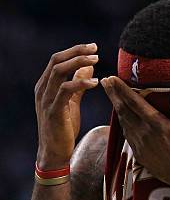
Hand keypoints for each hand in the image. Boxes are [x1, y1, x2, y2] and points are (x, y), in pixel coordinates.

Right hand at [35, 43, 98, 169]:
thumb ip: (78, 86)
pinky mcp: (53, 110)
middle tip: (95, 49)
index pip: (57, 60)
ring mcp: (46, 99)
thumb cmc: (63, 128)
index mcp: (45, 85)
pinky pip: (65, 90)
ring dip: (78, 63)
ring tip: (96, 61)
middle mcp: (42, 89)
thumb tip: (89, 68)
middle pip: (57, 60)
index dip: (75, 51)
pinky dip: (80, 83)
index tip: (93, 47)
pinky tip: (95, 82)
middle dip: (77, 52)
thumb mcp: (72, 103)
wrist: (54, 152)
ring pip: (59, 71)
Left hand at [101, 77, 169, 197]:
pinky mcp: (139, 154)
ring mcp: (140, 145)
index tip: (112, 79)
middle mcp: (145, 133)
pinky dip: (122, 123)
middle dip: (113, 95)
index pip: (135, 102)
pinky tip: (122, 117)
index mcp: (158, 124)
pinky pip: (127, 135)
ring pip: (123, 122)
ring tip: (112, 96)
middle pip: (124, 110)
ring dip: (116, 108)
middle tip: (105, 82)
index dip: (122, 89)